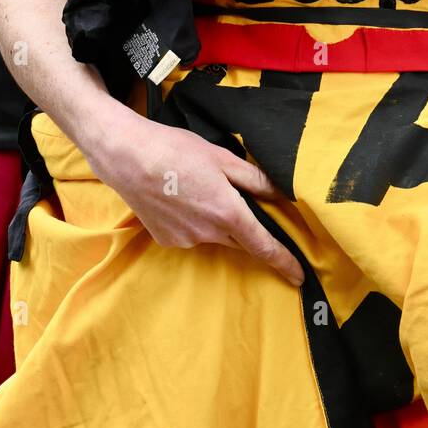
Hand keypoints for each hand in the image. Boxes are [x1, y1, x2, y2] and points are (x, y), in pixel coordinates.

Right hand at [86, 104, 304, 286]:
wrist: (127, 157)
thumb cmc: (176, 151)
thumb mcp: (222, 158)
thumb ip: (255, 179)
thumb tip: (283, 193)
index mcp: (227, 213)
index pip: (263, 245)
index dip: (284, 261)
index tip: (300, 276)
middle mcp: (208, 234)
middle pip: (240, 239)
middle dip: (248, 230)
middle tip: (243, 204)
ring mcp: (185, 240)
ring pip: (214, 235)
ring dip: (217, 220)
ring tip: (199, 188)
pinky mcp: (167, 240)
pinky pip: (192, 234)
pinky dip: (195, 220)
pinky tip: (181, 197)